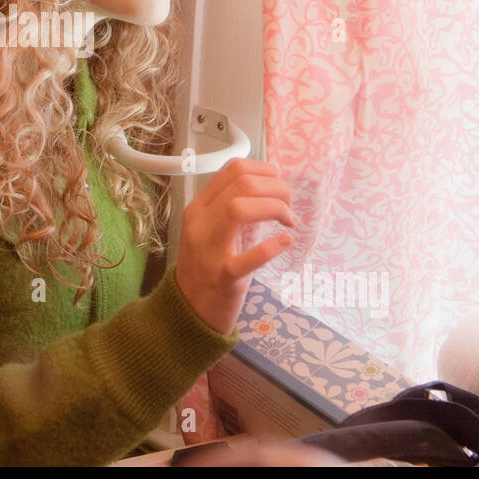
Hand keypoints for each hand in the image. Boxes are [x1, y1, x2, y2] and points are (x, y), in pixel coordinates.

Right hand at [175, 158, 295, 334]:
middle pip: (242, 184)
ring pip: (239, 208)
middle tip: (289, 206)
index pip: (233, 169)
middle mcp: (199, 223)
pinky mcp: (223, 277)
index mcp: (198, 207)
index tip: (279, 186)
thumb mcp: (213, 230)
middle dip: (277, 188)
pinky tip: (285, 242)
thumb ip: (233, 207)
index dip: (265, 170)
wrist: (189, 309)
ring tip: (288, 220)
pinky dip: (271, 247)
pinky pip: (247, 258)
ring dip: (274, 207)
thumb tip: (272, 187)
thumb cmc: (208, 266)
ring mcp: (208, 250)